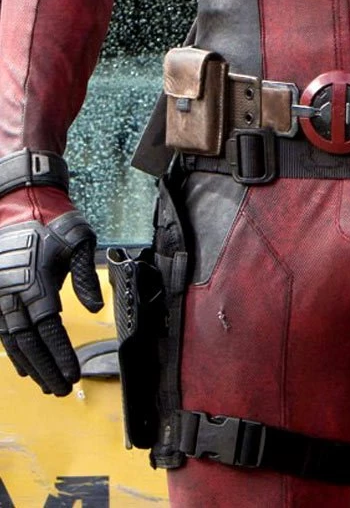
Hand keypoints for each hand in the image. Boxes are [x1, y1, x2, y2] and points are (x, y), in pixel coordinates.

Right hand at [0, 210, 103, 395]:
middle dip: (46, 369)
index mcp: (35, 283)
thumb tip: (96, 307)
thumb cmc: (54, 222)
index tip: (72, 375)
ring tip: (46, 385)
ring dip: (30, 366)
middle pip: (29, 343)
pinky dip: (13, 352)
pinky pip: (2, 331)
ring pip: (14, 341)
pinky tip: (23, 367)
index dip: (60, 355)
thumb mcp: (79, 242)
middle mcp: (13, 294)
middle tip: (61, 390)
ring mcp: (0, 296)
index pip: (49, 330)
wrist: (23, 203)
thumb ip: (86, 277)